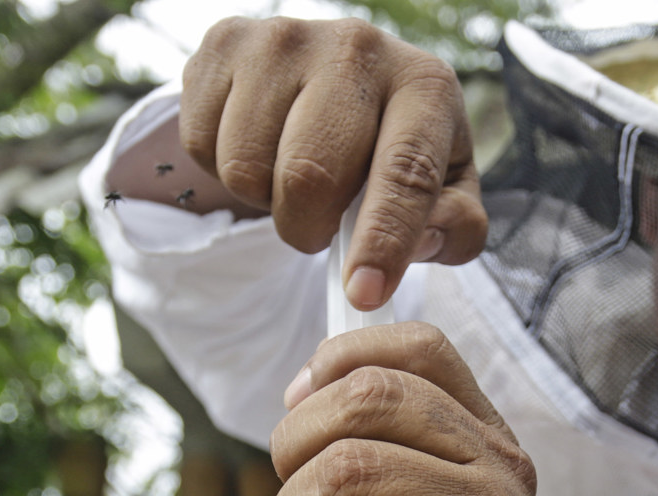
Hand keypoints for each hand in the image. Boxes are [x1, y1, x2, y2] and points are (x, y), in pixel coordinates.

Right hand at [178, 17, 486, 308]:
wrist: (337, 75)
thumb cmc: (395, 144)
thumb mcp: (446, 185)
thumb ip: (454, 226)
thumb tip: (419, 243)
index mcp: (424, 87)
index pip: (405, 173)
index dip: (382, 241)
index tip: (362, 294)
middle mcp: (357, 49)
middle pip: (309, 176)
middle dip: (308, 228)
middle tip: (322, 225)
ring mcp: (284, 39)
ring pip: (245, 167)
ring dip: (264, 199)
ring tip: (292, 176)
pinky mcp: (225, 43)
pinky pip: (203, 143)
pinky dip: (224, 169)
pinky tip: (262, 145)